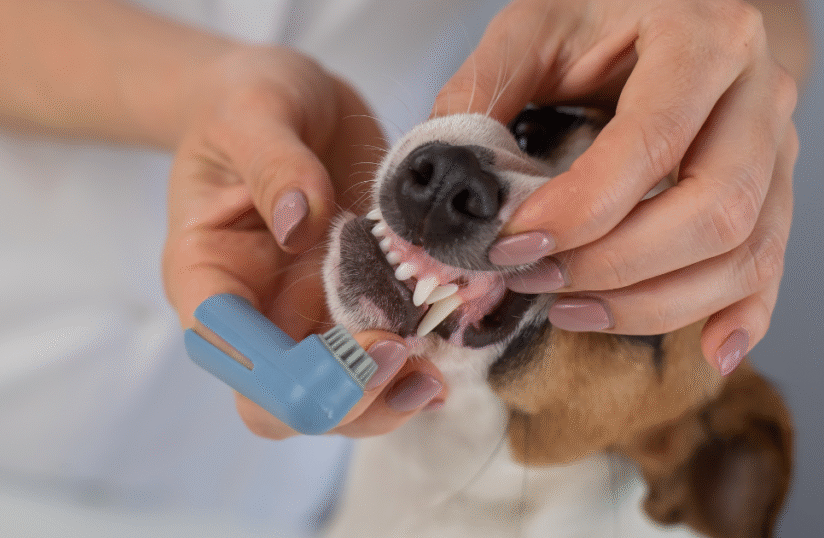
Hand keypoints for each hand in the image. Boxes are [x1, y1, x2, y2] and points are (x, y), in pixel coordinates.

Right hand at [161, 45, 444, 438]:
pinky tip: (449, 351)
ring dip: (385, 399)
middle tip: (403, 359)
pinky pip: (378, 358)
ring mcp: (305, 314)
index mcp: (208, 275)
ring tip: (435, 374)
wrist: (284, 102)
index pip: (231, 352)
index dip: (289, 370)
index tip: (360, 339)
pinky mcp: (354, 302)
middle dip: (344, 400)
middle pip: (281, 402)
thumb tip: (300, 223)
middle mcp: (255, 312)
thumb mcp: (250, 111)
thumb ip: (272, 162)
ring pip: (335, 398)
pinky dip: (412, 368)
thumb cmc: (246, 102)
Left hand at [435, 0, 803, 375]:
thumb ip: (483, 88)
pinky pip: (770, 266)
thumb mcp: (534, 24)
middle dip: (613, 265)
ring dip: (653, 302)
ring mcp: (776, 149)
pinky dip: (739, 316)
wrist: (685, 3)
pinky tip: (706, 351)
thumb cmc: (605, 12)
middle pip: (714, 210)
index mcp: (700, 40)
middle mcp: (756, 96)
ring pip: (743, 252)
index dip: (578, 212)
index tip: (511, 247)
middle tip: (534, 280)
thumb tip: (438, 174)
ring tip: (570, 310)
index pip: (649, 144)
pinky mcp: (774, 192)